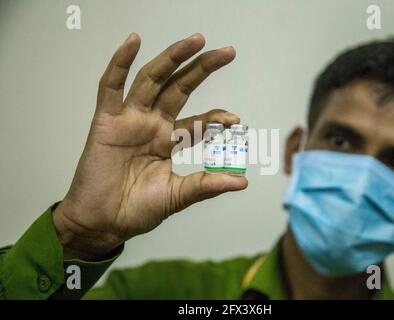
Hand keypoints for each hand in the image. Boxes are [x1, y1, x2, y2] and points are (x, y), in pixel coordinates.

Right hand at [53, 33, 246, 259]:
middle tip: (227, 52)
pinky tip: (133, 42)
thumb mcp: (177, 196)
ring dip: (172, 58)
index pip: (197, 121)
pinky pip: (111, 87)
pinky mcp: (107, 122)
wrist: (103, 224)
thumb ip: (206, 185)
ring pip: (152, 80)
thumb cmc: (136, 210)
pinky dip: (120, 64)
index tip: (235, 120)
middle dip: (202, 69)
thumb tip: (242, 181)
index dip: (215, 117)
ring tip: (195, 40)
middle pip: (179, 88)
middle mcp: (152, 125)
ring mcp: (130, 120)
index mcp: (168, 141)